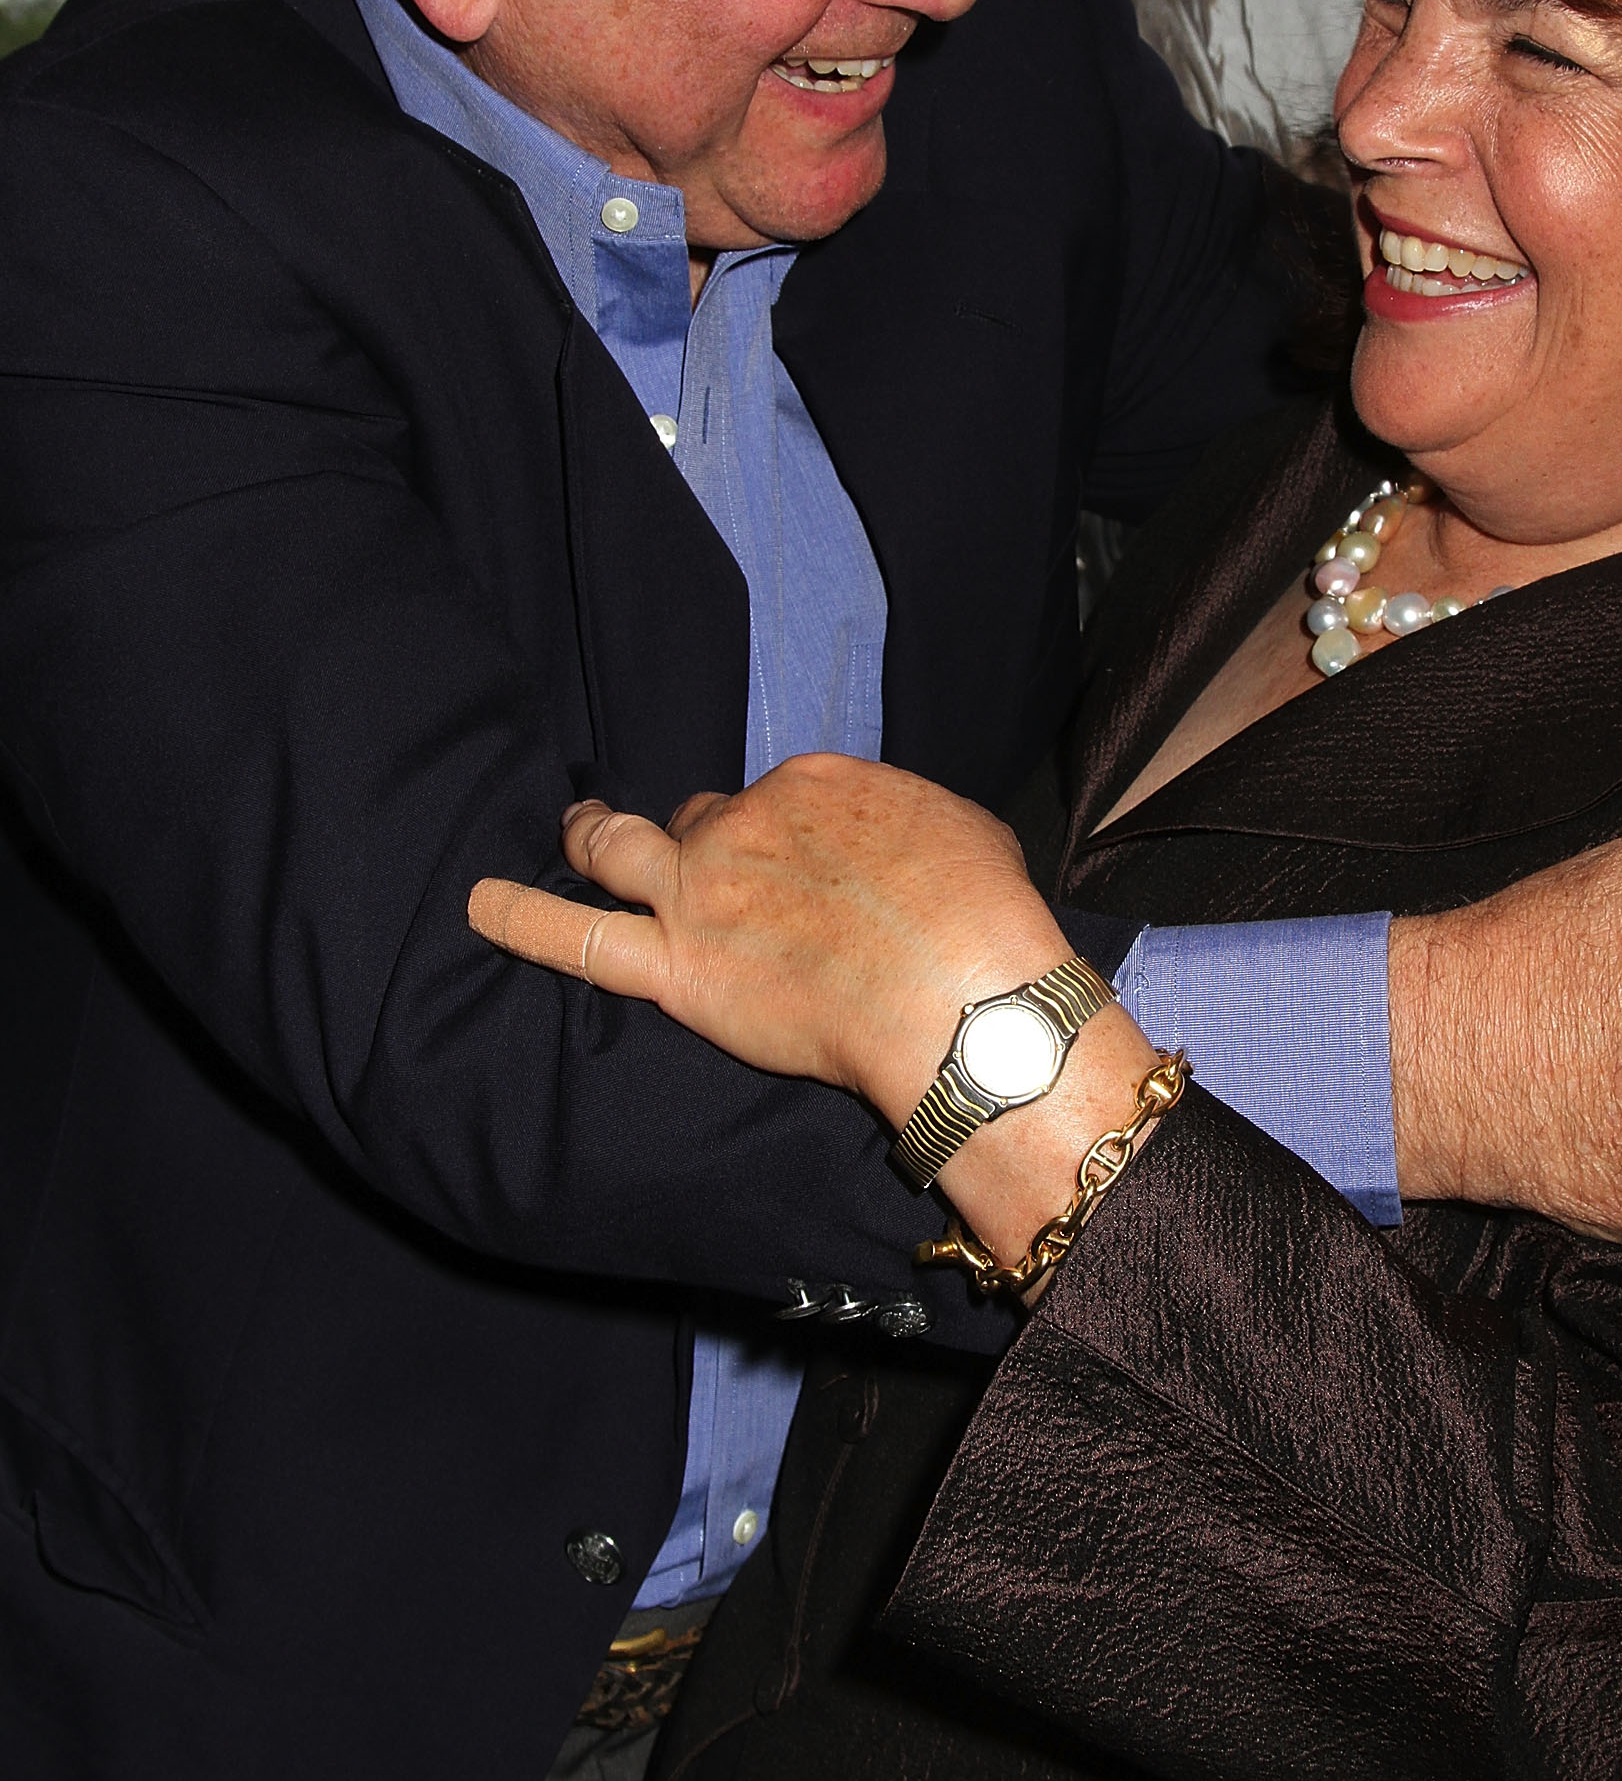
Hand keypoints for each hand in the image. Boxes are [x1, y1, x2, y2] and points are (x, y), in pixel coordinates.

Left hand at [470, 756, 1074, 1116]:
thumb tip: (900, 848)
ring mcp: (703, 893)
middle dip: (697, 836)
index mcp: (814, 784)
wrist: (962, 996)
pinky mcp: (679, 969)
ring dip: (592, 839)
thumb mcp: (961, 831)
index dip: (778, 832)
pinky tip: (479, 906)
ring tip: (575, 836)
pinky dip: (523, 919)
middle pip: (699, 819)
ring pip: (620, 849)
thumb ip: (905, 827)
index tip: (798, 865)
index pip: (773, 799)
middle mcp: (744, 825)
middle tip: (700, 861)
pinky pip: (581, 941)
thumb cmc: (982, 916)